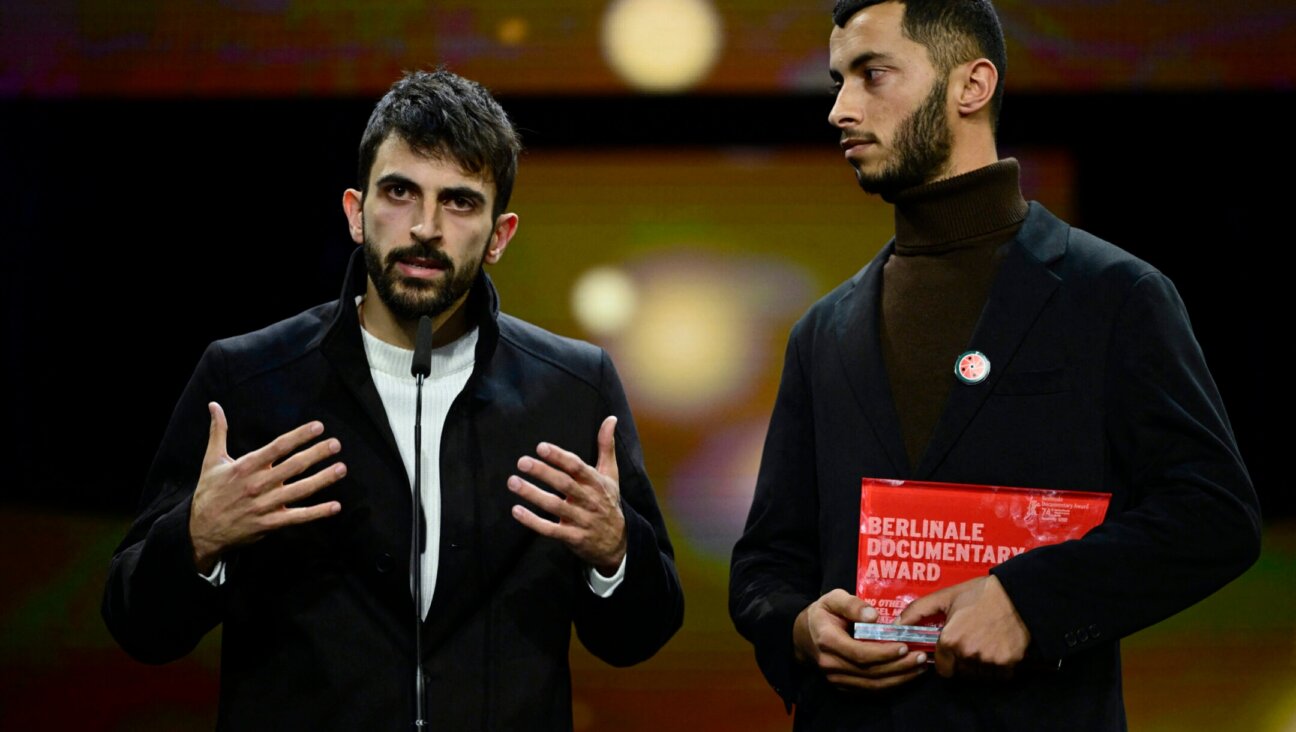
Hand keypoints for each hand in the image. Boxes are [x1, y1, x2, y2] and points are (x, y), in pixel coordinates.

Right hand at [189, 402, 345, 572]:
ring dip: (322, 480)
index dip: (299, 436)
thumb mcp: (211, 460)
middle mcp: (257, 484)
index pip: (277, 447)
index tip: (318, 427)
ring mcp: (265, 505)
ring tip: (341, 468)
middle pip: (293, 467)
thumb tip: (214, 405)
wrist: (199, 531)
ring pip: (299, 491)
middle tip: (336, 444)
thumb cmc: (209, 492)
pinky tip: (335, 506)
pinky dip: (317, 512)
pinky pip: (297, 517)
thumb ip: (218, 432)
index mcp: (246, 467)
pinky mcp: (269, 524)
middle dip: (316, 454)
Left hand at [508, 416, 626, 574]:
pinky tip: (516, 510)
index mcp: (596, 483)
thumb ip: (606, 446)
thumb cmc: (609, 502)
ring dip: (532, 494)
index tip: (541, 447)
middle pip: (565, 484)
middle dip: (543, 472)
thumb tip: (611, 418)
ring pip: (555, 506)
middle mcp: (589, 500)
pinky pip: (550, 530)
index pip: (578, 467)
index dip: (560, 457)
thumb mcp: (611, 475)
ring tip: (513, 482)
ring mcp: (581, 520)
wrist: (619, 543)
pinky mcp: (573, 537)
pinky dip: (533, 521)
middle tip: (522, 462)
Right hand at [792, 589, 926, 691]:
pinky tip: (907, 675)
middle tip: (922, 657)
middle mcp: (831, 664)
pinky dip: (891, 685)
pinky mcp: (843, 687)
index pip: (859, 653)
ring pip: (872, 685)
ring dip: (899, 678)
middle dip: (899, 666)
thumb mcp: (832, 599)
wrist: (803, 636)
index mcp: (827, 641)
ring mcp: (836, 679)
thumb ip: (852, 604)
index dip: (884, 653)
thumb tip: (873, 616)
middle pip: (870, 672)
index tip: (904, 646)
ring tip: (920, 667)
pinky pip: (870, 690)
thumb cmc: (822, 614)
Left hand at [896, 575, 1028, 679]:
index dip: (946, 660)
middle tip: (971, 642)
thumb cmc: (980, 593)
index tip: (952, 650)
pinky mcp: (1009, 663)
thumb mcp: (946, 597)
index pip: (942, 669)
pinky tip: (997, 648)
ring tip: (984, 644)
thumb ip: (918, 611)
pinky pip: (999, 676)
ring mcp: (989, 661)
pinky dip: (998, 667)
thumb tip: (896, 625)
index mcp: (950, 640)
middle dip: (962, 662)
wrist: (1017, 593)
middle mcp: (968, 654)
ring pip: (979, 676)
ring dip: (979, 666)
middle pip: (961, 673)